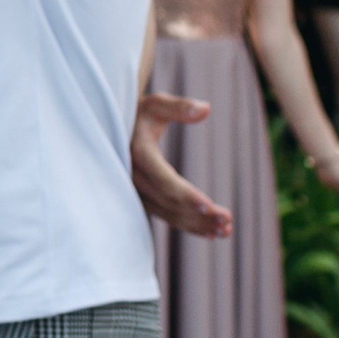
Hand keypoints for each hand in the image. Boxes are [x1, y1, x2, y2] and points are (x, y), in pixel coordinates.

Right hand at [131, 94, 231, 239]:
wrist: (110, 131)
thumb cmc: (140, 115)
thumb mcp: (156, 104)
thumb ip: (179, 107)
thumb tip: (206, 108)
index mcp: (138, 153)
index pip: (164, 179)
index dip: (186, 194)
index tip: (209, 205)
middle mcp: (133, 178)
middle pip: (170, 202)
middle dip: (199, 214)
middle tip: (228, 220)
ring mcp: (136, 193)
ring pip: (169, 214)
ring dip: (198, 224)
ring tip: (226, 229)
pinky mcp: (142, 201)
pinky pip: (167, 217)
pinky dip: (189, 226)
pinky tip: (212, 233)